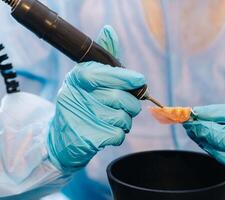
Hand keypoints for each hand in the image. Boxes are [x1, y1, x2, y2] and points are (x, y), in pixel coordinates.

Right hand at [47, 25, 144, 169]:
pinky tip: (105, 130)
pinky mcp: (90, 139)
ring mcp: (84, 119)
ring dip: (124, 120)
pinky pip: (119, 135)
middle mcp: (79, 96)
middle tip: (126, 104)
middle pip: (121, 98)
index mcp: (79, 78)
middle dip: (130, 103)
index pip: (107, 74)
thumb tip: (109, 30)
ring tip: (111, 117)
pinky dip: (118, 133)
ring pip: (123, 118)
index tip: (140, 80)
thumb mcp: (86, 76)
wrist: (62, 136)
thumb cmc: (81, 102)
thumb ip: (103, 58)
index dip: (127, 78)